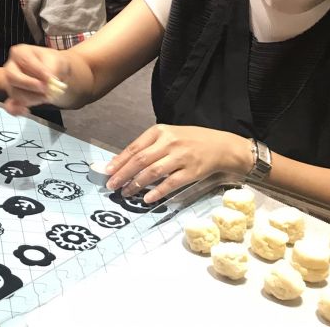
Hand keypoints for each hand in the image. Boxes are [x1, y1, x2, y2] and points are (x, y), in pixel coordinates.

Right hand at [0, 43, 71, 115]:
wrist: (53, 71)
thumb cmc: (52, 62)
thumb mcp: (55, 59)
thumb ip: (50, 68)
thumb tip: (48, 81)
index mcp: (19, 53)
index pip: (24, 61)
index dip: (37, 71)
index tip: (50, 78)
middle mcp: (11, 67)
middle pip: (12, 77)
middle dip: (29, 85)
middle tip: (45, 89)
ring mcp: (11, 83)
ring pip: (15, 93)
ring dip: (33, 98)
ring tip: (48, 96)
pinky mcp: (13, 97)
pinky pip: (10, 105)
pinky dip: (17, 110)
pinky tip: (26, 111)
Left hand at [105, 124, 251, 203]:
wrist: (222, 146)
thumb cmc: (191, 141)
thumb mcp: (168, 136)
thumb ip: (149, 146)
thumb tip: (124, 162)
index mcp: (160, 131)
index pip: (134, 147)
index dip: (119, 161)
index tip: (107, 171)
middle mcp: (169, 142)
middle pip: (140, 160)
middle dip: (123, 174)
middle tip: (111, 185)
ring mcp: (181, 157)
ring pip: (153, 172)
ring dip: (136, 184)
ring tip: (125, 192)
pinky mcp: (192, 172)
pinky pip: (171, 183)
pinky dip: (157, 192)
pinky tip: (147, 198)